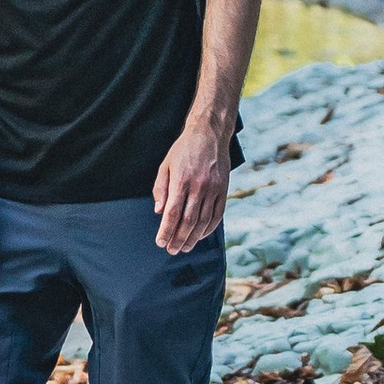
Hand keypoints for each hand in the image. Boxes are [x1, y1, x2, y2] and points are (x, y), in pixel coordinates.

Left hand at [151, 115, 230, 254]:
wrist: (210, 134)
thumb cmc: (184, 149)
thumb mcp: (166, 165)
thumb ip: (161, 189)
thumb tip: (159, 212)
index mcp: (182, 180)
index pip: (173, 212)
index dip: (166, 230)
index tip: (160, 242)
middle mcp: (199, 186)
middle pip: (188, 221)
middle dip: (179, 239)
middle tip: (172, 250)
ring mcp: (213, 188)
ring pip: (203, 221)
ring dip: (193, 238)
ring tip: (185, 247)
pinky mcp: (223, 190)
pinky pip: (217, 215)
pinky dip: (208, 229)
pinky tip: (200, 236)